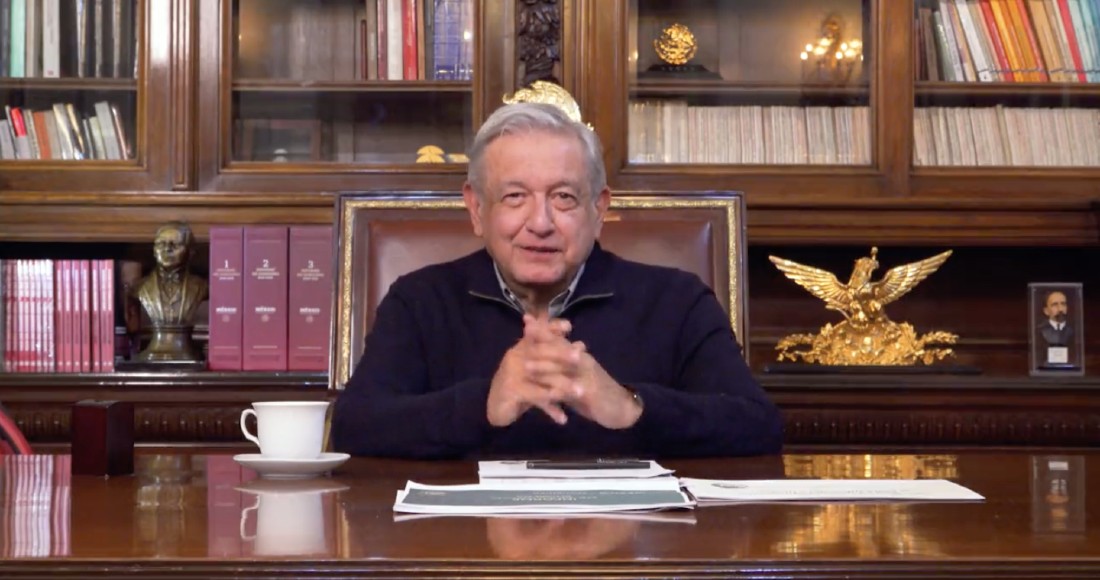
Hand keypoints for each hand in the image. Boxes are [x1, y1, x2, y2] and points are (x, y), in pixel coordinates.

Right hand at [485, 316, 572, 426]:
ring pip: (541, 378)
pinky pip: (535, 398)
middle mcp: (515, 357)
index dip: (552, 328)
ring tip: (580, 392)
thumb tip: (581, 344)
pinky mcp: (511, 391)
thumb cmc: (519, 384)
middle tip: (581, 357)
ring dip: (562, 385)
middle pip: (540, 352)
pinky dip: (550, 408)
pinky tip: (563, 418)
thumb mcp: (536, 367)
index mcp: (521, 348)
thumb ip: (553, 355)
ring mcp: (512, 374)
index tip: (569, 326)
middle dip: (562, 354)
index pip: (537, 333)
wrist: (497, 407)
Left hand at [523, 322, 642, 429]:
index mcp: (579, 356)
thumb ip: (561, 365)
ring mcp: (587, 376)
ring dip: (545, 366)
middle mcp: (583, 361)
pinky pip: (574, 391)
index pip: (560, 339)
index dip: (543, 330)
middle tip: (524, 333)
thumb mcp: (576, 375)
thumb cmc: (596, 390)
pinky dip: (561, 392)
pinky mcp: (591, 393)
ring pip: (564, 368)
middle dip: (542, 340)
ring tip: (527, 366)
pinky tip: (548, 394)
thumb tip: (542, 353)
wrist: (622, 407)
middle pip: (561, 348)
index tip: (527, 319)